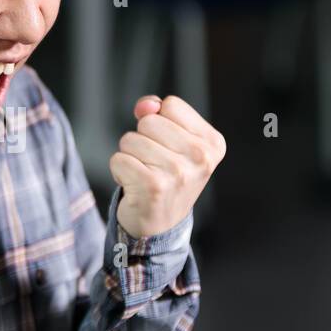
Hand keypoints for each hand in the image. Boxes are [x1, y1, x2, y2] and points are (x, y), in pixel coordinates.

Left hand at [110, 95, 225, 237]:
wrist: (161, 225)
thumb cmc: (166, 177)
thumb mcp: (172, 141)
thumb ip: (157, 113)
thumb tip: (146, 105)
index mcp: (212, 142)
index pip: (171, 105)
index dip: (160, 121)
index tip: (168, 146)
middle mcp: (200, 157)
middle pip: (149, 121)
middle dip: (142, 139)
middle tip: (153, 164)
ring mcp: (178, 172)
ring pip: (130, 139)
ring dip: (130, 156)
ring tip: (144, 175)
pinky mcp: (153, 186)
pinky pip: (118, 159)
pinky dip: (119, 171)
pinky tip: (135, 186)